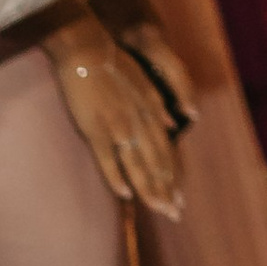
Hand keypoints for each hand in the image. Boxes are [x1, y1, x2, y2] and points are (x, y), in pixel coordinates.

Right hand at [46, 11, 184, 217]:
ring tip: (158, 209)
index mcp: (150, 113)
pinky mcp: (95, 128)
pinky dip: (117, 175)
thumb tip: (174, 124)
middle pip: (156, 162)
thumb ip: (158, 107)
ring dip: (148, 188)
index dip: (172, 177)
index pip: (165, 152)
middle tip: (175, 214)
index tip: (179, 200)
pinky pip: (108, 157)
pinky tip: (125, 194)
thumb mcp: (144, 84)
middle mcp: (138, 122)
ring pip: (137, 163)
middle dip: (165, 190)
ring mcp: (117, 126)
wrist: (87, 51)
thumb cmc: (114, 67)